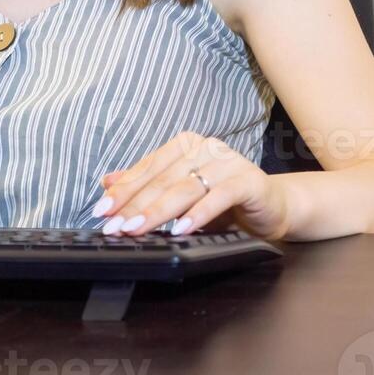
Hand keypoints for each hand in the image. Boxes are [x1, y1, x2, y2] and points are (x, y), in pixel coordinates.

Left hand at [90, 132, 290, 239]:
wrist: (272, 207)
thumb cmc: (223, 203)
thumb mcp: (179, 196)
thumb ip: (146, 187)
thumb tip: (108, 181)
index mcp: (186, 145)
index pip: (147, 168)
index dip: (123, 191)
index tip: (101, 211)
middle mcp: (206, 147)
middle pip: (162, 179)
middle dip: (135, 205)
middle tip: (115, 226)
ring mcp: (228, 161)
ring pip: (185, 188)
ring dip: (159, 211)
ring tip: (138, 229)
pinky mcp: (248, 181)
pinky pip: (219, 197)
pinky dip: (198, 214)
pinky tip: (181, 229)